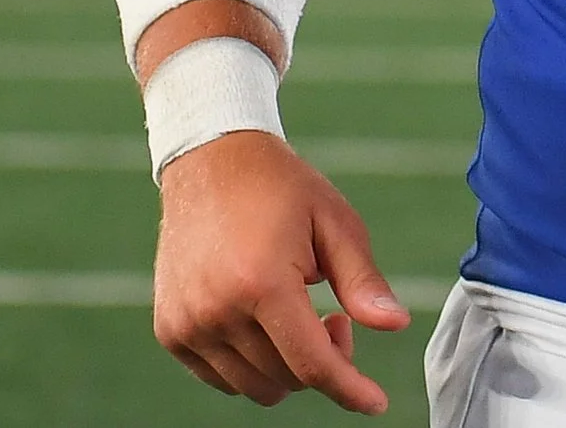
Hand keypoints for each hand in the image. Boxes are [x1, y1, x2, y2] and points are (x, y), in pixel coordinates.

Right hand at [153, 130, 409, 412]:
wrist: (210, 161)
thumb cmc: (282, 188)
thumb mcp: (336, 223)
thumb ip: (363, 281)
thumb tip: (396, 326)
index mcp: (261, 283)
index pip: (311, 364)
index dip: (350, 389)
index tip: (376, 403)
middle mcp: (216, 310)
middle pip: (286, 379)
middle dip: (323, 360)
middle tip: (335, 315)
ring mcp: (187, 324)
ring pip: (253, 386)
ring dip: (286, 365)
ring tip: (300, 313)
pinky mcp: (170, 330)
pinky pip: (221, 377)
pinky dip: (251, 364)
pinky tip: (265, 320)